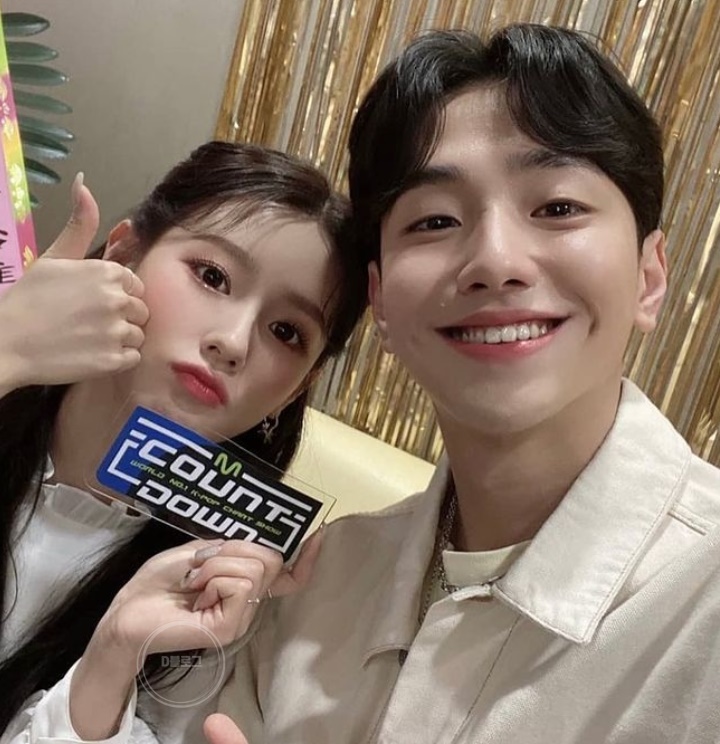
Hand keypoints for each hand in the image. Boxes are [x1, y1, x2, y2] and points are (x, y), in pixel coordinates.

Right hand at [0, 173, 148, 392]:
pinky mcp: (114, 361)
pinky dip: (117, 359)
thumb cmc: (30, 299)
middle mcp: (117, 299)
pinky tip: (92, 353)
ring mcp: (117, 331)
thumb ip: (79, 224)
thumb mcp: (55, 257)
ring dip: (120, 338)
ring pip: (138, 334)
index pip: (133, 284)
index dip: (116, 294)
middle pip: (140, 309)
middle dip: (121, 316)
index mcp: (107, 272)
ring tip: (88, 338)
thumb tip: (84, 183)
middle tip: (87, 322)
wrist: (6, 343)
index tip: (92, 302)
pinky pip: (133, 358)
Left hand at [68, 532, 321, 738]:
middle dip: (233, 549)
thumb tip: (266, 546)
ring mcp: (241, 617)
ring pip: (255, 567)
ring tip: (194, 582)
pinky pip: (240, 582)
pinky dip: (214, 577)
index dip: (305, 556)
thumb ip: (233, 548)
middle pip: (269, 558)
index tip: (320, 534)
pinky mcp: (230, 627)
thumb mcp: (200, 552)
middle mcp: (248, 603)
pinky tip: (196, 594)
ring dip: (217, 564)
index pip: (285, 575)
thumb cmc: (158, 582)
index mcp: (242, 585)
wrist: (128, 612)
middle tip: (201, 566)